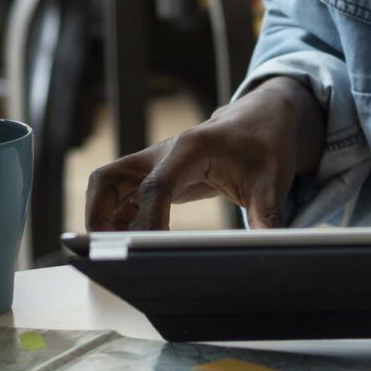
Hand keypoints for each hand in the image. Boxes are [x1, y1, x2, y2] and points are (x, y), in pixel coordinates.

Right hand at [85, 78, 325, 229]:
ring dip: (101, 216)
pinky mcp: (155, 174)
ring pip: (107, 184)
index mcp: (190, 150)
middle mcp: (162, 154)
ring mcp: (154, 163)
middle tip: (108, 250)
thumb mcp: (272, 183)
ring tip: (115, 251)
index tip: (152, 249)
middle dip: (98, 214)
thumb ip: (268, 218)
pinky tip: (131, 241)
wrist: (261, 119)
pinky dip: (116, 217)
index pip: (156, 187)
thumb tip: (273, 251)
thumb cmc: (265, 145)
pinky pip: (122, 194)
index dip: (149, 220)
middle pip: (108, 178)